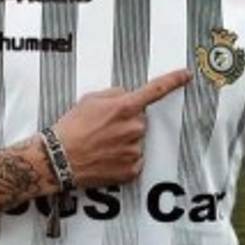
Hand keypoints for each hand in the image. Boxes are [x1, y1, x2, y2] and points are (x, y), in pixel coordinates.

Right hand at [51, 68, 190, 188]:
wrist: (58, 159)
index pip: (155, 90)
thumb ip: (114, 94)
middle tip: (104, 129)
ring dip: (124, 141)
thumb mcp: (89, 99)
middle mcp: (134, 128)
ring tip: (101, 145)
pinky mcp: (132, 169)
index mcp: (125, 107)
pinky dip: (123, 159)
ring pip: (137, 141)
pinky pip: (135, 160)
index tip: (186, 75)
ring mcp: (135, 150)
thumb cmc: (71, 128)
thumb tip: (126, 96)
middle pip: (141, 120)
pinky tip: (106, 158)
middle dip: (126, 122)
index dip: (173, 80)